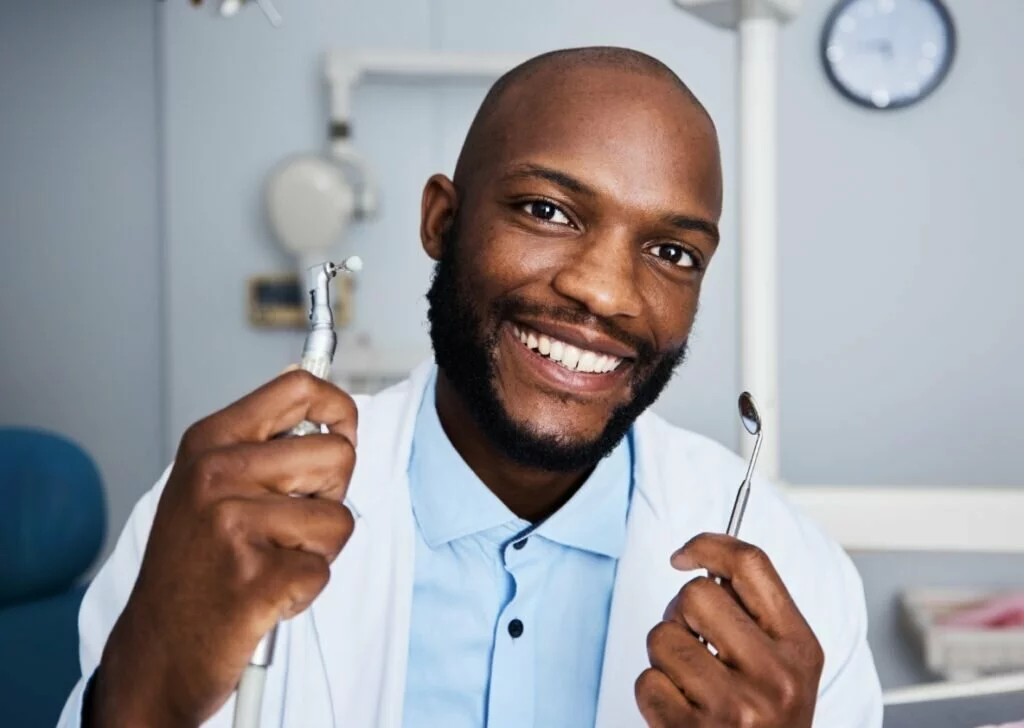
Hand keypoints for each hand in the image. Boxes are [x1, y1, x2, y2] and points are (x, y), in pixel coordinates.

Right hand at [90, 370, 357, 727]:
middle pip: (338, 455)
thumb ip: (262, 438)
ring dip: (317, 550)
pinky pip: (324, 570)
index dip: (340, 409)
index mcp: (211, 441)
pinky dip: (304, 590)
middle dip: (330, 495)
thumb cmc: (193, 565)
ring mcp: (234, 526)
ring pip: (339, 519)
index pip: (300, 388)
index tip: (341, 434)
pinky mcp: (256, 577)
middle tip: (288, 525)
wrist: (158, 648)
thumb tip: (307, 381)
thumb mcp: (207, 483)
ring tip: (270, 562)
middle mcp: (218, 474)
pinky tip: (264, 594)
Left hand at [636, 533, 824, 727]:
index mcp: (800, 648)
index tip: (684, 555)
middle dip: (681, 613)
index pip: (752, 565)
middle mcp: (775, 676)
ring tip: (691, 682)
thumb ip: (755, 614)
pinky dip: (654, 694)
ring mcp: (736, 707)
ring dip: (665, 656)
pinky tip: (681, 712)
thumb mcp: (784, 665)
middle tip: (695, 642)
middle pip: (696, 595)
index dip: (709, 545)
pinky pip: (648, 681)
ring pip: (663, 636)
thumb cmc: (766, 722)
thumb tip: (702, 557)